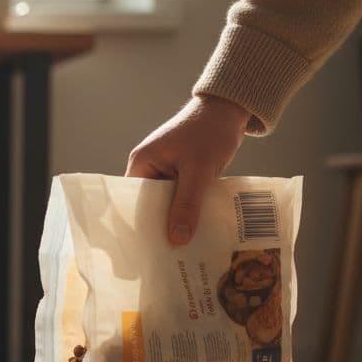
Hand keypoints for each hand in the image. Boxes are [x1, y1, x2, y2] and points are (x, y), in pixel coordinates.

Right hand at [125, 95, 251, 245]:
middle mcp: (149, 166)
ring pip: (168, 201)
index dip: (141, 223)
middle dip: (161, 224)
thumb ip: (187, 205)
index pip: (133, 201)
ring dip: (178, 216)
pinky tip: (198, 225)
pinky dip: (189, 207)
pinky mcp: (182, 171)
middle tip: (169, 252)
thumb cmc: (209, 132)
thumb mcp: (198, 171)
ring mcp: (166, 168)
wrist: (229, 109)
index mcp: (142, 163)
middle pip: (150, 203)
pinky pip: (181, 195)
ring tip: (184, 244)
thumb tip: (177, 239)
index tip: (149, 247)